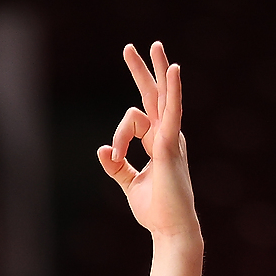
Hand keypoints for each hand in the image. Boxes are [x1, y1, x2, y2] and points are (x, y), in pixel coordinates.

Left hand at [98, 42, 198, 241]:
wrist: (170, 229)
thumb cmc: (155, 209)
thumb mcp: (129, 184)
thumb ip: (117, 166)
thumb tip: (102, 149)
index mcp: (159, 143)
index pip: (136, 119)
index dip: (119, 135)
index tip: (113, 155)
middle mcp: (167, 136)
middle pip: (154, 95)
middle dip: (142, 71)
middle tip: (129, 48)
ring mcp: (171, 138)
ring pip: (164, 97)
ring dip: (157, 70)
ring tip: (153, 47)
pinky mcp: (170, 145)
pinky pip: (171, 112)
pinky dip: (173, 90)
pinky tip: (173, 70)